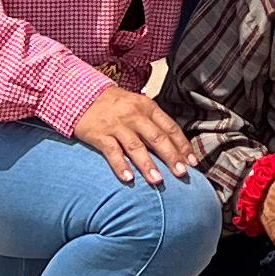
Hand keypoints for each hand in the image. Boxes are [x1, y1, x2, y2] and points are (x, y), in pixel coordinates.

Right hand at [72, 83, 194, 186]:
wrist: (81, 94)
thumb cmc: (115, 104)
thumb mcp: (137, 106)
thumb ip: (154, 123)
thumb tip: (174, 148)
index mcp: (148, 107)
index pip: (170, 128)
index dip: (183, 146)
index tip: (193, 163)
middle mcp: (134, 115)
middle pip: (157, 138)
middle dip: (171, 157)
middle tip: (182, 174)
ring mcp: (117, 125)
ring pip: (136, 147)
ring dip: (148, 165)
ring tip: (158, 181)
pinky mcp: (99, 134)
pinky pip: (112, 152)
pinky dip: (120, 166)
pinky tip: (128, 178)